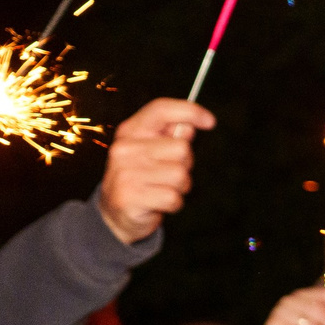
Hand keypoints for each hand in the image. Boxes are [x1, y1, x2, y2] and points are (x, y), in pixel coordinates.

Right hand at [97, 99, 213, 243]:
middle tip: (167, 175)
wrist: (114, 215)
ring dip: (180, 187)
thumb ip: (171, 137)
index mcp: (130, 131)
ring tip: (161, 189)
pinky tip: (158, 204)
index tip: (210, 122)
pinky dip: (174, 204)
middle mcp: (125, 148)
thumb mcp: (152, 152)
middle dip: (184, 165)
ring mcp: (125, 172)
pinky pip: (173, 198)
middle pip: (181, 148)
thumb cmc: (141, 178)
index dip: (190, 111)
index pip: (161, 110)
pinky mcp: (130, 197)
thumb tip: (189, 126)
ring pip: (180, 175)